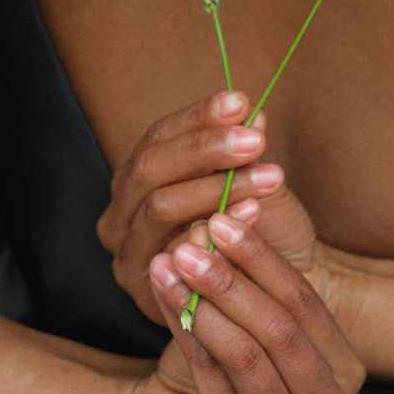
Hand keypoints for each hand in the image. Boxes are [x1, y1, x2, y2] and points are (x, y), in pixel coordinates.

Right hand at [96, 89, 336, 326]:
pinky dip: (214, 229)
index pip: (158, 135)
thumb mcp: (252, 180)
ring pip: (159, 207)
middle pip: (149, 167)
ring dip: (216, 188)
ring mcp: (127, 252)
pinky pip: (173, 252)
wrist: (272, 291)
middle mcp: (121, 211)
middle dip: (204, 149)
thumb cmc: (259, 228)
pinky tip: (252, 214)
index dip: (197, 116)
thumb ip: (244, 150)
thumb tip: (249, 112)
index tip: (240, 102)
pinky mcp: (144, 289)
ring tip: (268, 177)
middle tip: (255, 140)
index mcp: (139, 176)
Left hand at [119, 202, 366, 393]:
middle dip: (232, 279)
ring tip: (173, 261)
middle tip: (195, 238)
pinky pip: (209, 377)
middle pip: (280, 330)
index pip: (305, 302)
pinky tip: (162, 293)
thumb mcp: (253, 313)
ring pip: (246, 354)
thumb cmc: (230, 359)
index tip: (223, 217)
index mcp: (347, 370)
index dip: (262, 257)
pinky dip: (184, 327)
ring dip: (205, 301)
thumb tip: (233, 209)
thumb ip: (253, 273)